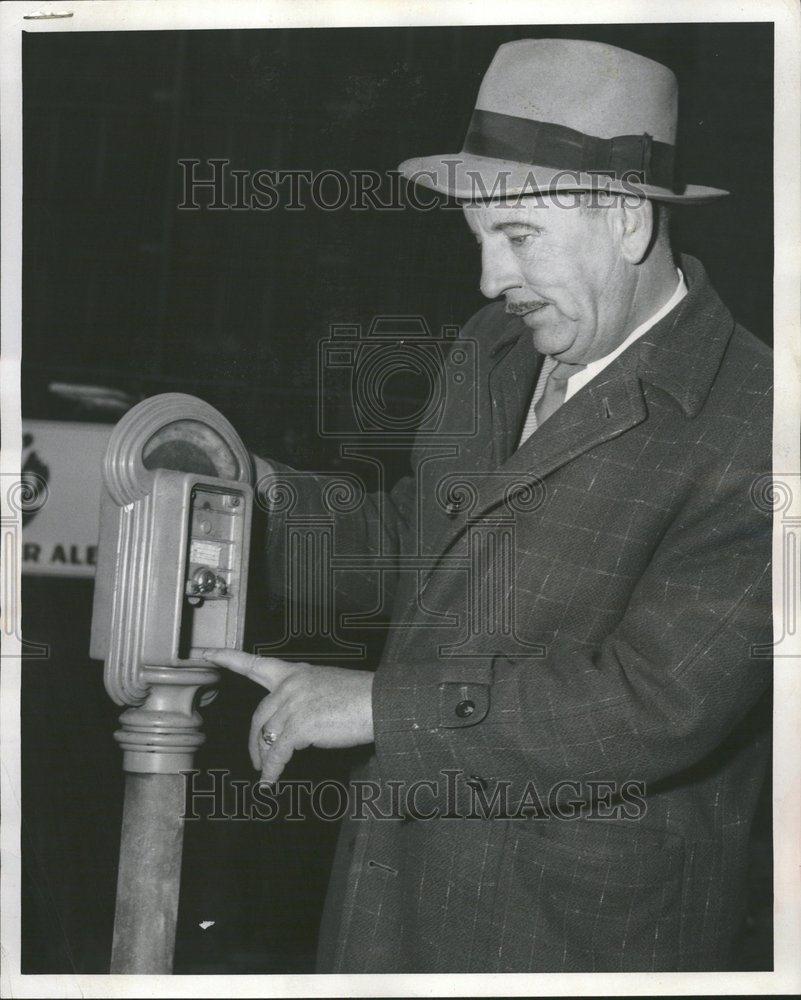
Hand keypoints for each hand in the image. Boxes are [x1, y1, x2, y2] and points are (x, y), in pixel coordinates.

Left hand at [202, 649, 373, 783]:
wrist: (381, 702)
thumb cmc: (361, 697)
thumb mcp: (326, 686)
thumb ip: (303, 698)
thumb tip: (290, 725)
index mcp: (296, 672)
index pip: (256, 664)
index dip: (229, 658)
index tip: (208, 654)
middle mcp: (291, 685)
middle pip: (259, 716)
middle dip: (254, 741)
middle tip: (255, 759)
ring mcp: (294, 704)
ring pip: (267, 736)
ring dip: (264, 759)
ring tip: (266, 773)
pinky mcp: (300, 725)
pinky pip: (277, 753)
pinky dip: (272, 770)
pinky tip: (270, 781)